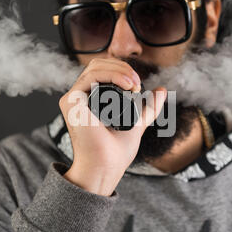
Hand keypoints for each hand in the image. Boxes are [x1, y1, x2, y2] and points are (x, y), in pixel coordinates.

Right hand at [59, 58, 166, 195]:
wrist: (106, 166)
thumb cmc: (115, 152)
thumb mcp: (137, 123)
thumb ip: (148, 108)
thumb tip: (161, 89)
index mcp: (90, 100)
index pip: (103, 71)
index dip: (122, 70)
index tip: (139, 85)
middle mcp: (79, 97)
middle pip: (98, 65)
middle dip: (122, 67)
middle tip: (138, 83)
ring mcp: (73, 99)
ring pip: (95, 67)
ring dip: (119, 69)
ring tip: (134, 84)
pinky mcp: (70, 101)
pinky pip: (90, 77)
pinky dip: (111, 75)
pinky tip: (127, 85)